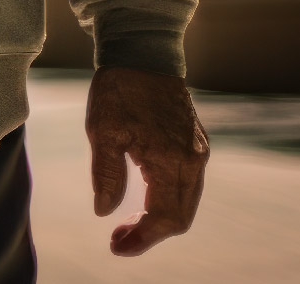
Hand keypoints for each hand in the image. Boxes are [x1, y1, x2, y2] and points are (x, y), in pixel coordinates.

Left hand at [85, 64, 208, 256]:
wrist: (143, 52)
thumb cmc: (119, 88)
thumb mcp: (103, 129)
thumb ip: (106, 173)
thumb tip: (104, 211)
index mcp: (171, 159)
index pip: (164, 217)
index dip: (141, 239)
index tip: (115, 246)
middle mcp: (192, 160)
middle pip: (180, 218)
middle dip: (150, 235)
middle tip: (118, 239)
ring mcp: (197, 152)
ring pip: (186, 204)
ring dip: (159, 220)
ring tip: (128, 226)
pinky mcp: (195, 144)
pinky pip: (187, 186)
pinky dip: (168, 201)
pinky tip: (143, 200)